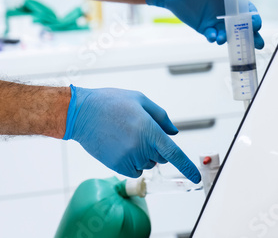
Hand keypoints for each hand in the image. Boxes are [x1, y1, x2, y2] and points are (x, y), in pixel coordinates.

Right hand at [64, 85, 200, 182]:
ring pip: (147, 164)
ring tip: (125, 136)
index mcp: (148, 129)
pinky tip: (121, 146)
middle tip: (138, 130)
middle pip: (161, 157)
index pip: (174, 153)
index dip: (186, 167)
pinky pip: (134, 170)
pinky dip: (133, 162)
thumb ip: (160, 116)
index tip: (195, 177)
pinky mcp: (116, 165)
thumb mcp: (139, 100)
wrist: (81, 113)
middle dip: (156, 147)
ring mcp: (128, 158)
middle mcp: (140, 146)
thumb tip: (173, 133)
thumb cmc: (110, 103)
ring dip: (143, 154)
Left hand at [146, 0, 263, 48]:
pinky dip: (213, 37)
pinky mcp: (203, 26)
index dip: (255, 18)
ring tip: (224, 39)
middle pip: (243, 27)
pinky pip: (212, 35)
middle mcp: (226, 12)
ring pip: (228, 33)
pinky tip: (213, 36)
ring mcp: (215, 20)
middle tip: (257, 43)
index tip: (256, 23)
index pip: (248, 11)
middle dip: (252, 36)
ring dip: (228, 38)